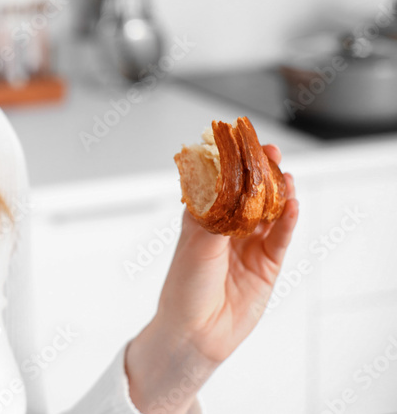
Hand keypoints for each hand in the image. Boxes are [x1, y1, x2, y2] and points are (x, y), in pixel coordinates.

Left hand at [126, 143, 299, 412]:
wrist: (194, 332)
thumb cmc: (183, 287)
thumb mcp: (195, 245)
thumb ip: (216, 218)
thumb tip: (227, 188)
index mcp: (202, 219)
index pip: (221, 184)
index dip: (233, 165)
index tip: (242, 144)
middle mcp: (227, 230)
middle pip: (249, 195)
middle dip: (261, 173)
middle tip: (271, 153)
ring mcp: (248, 247)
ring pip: (268, 213)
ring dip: (278, 194)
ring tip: (286, 176)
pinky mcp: (267, 266)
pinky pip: (280, 239)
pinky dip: (287, 222)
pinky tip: (293, 206)